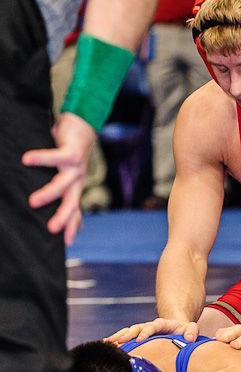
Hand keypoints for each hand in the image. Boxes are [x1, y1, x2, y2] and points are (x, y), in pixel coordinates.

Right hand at [22, 113, 95, 244]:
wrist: (83, 128)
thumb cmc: (68, 152)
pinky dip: (41, 158)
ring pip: (64, 184)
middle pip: (72, 203)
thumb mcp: (63, 173)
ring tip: (33, 202)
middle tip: (51, 229)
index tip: (68, 243)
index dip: (73, 226)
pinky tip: (26, 159)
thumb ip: (56, 187)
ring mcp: (76, 167)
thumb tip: (37, 203)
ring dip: (49, 193)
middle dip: (63, 217)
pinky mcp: (72, 152)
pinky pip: (56, 157)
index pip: (75, 211)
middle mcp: (77, 180)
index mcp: (75, 188)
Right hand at [104, 318, 198, 344]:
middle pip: (135, 328)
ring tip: (107, 343)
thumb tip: (190, 338)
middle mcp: (148, 326)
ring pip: (127, 332)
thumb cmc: (183, 331)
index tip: (140, 339)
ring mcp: (140, 331)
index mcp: (160, 324)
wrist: (176, 330)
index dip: (145, 332)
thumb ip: (191, 331)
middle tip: (119, 342)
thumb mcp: (190, 329)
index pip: (151, 327)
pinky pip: (124, 338)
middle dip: (127, 334)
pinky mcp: (136, 337)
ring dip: (118, 337)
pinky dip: (115, 340)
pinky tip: (105, 345)